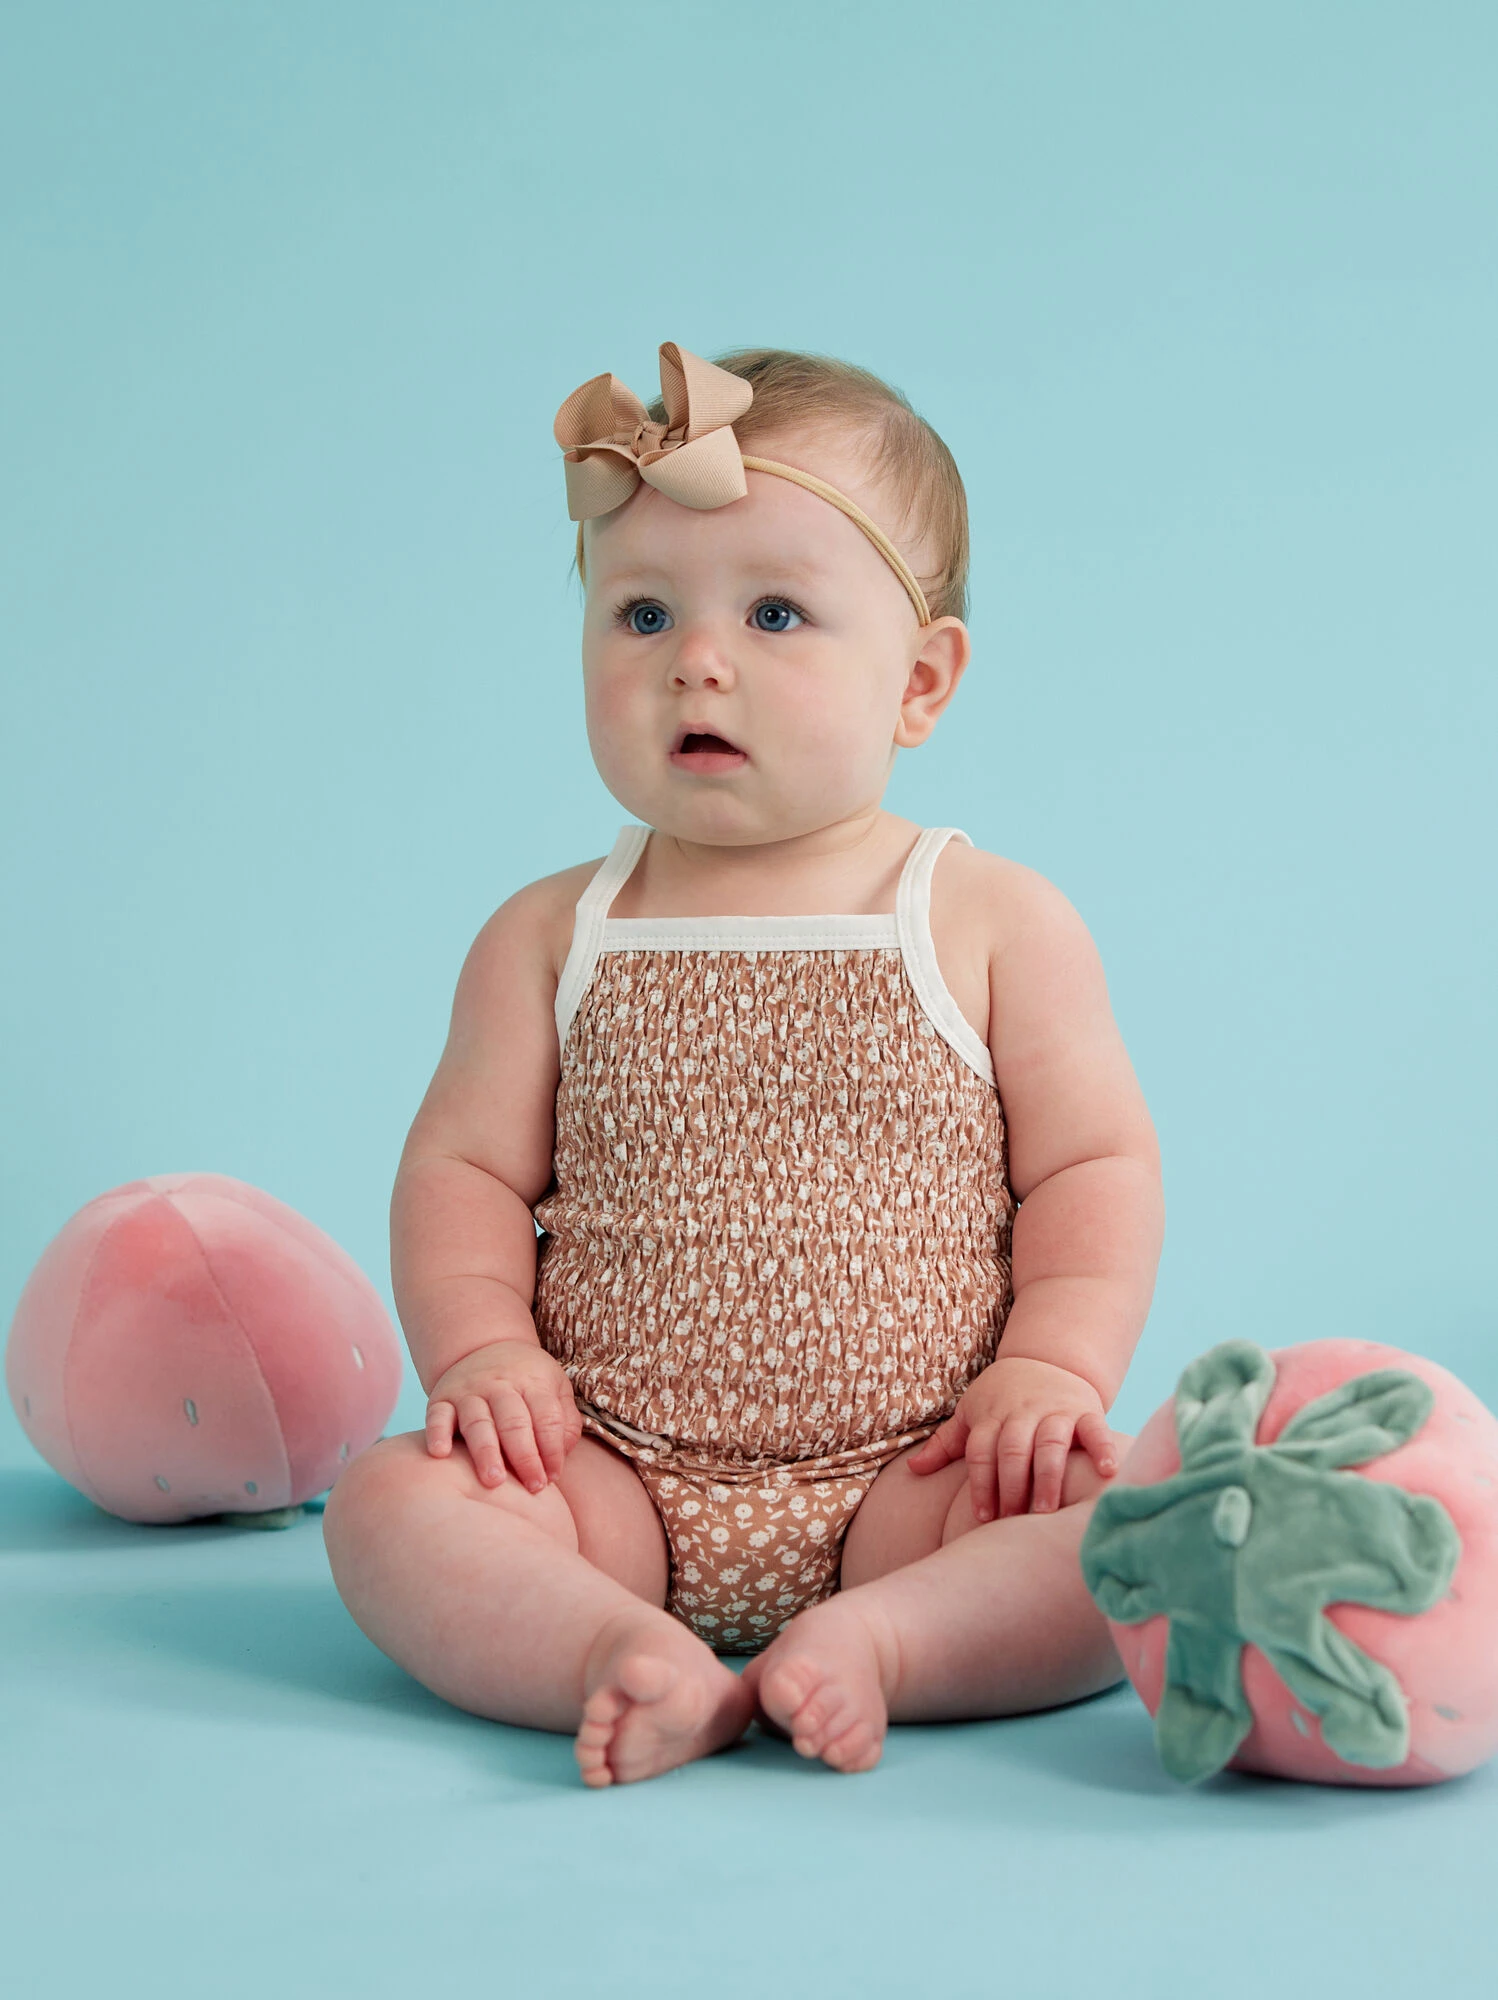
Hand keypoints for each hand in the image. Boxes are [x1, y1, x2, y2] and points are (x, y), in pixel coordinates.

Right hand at [425, 1339, 581, 1492]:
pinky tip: (440, 1453)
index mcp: (533, 1382)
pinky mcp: (442, 1398)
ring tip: (494, 1481)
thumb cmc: (527, 1379)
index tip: (552, 1478)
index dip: (552, 1450)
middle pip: (514, 1422)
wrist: (485, 1346)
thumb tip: (557, 1462)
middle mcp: (500, 1385)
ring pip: (478, 1422)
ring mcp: (469, 1390)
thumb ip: (565, 1422)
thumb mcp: (556, 1388)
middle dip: (525, 1457)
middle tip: (533, 1487)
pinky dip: (437, 1433)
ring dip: (486, 1452)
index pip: (547, 1417)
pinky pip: (437, 1415)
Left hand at [906, 1355, 1119, 1519]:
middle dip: (1012, 1486)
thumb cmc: (1002, 1396)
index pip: (982, 1451)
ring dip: (1048, 1476)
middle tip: (1014, 1522)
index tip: (982, 1517)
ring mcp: (1056, 1410)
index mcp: (992, 1415)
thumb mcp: (972, 1411)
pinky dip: (1103, 1449)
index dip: (981, 1483)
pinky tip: (1108, 1472)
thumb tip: (913, 1470)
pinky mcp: (1086, 1410)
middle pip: (1014, 1449)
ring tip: (1046, 1512)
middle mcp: (1023, 1412)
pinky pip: (1095, 1429)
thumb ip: (947, 1443)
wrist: (1047, 1358)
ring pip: (1050, 1442)